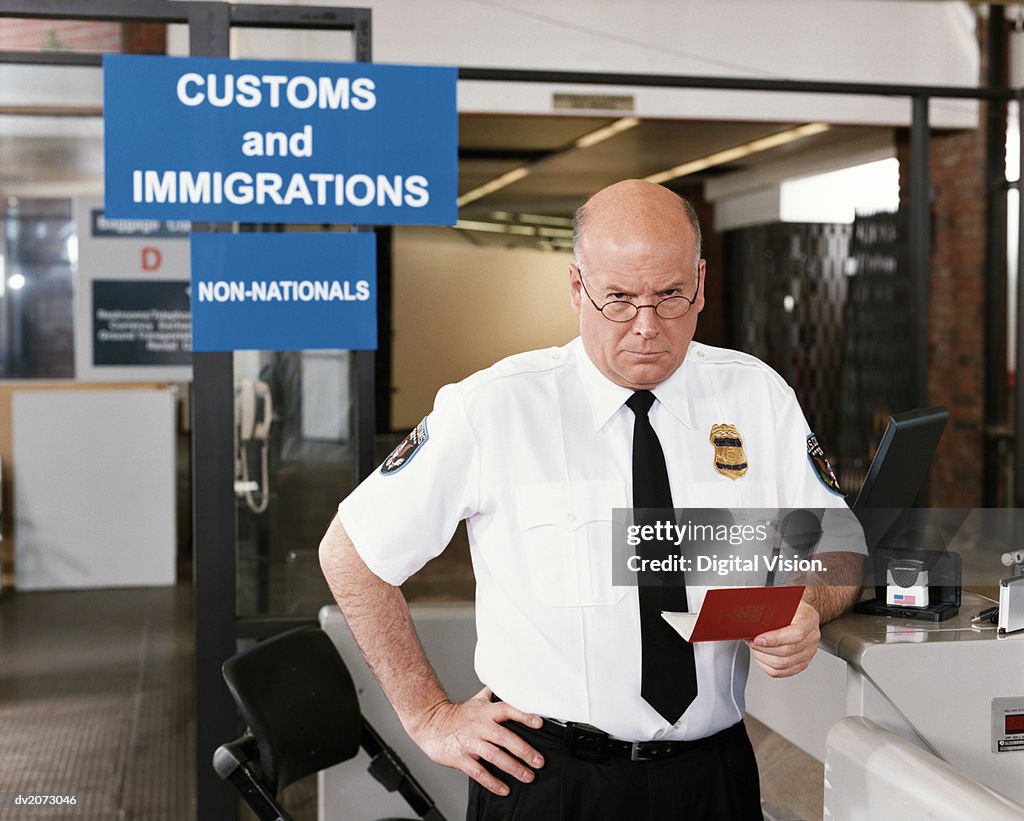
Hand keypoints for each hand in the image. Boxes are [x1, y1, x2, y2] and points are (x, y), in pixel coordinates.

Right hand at [407, 686, 544, 795]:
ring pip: (494, 756)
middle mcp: (479, 726)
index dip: (523, 715)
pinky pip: (478, 772)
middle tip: (539, 761)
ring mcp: (470, 742)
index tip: (539, 723)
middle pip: (504, 737)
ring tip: (527, 776)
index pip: (507, 710)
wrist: (430, 724)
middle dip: (524, 750)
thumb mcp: (476, 701)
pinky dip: (492, 782)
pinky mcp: (460, 758)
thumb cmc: (457, 715)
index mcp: (485, 712)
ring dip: (513, 767)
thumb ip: (493, 694)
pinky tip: (504, 789)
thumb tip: (508, 684)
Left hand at [745, 599, 819, 677]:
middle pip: (787, 652)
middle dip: (763, 649)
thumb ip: (769, 606)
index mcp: (809, 619)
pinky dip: (767, 666)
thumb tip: (750, 617)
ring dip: (763, 657)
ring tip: (754, 647)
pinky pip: (782, 672)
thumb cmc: (790, 606)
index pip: (796, 634)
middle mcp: (812, 637)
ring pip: (783, 664)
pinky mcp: (802, 663)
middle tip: (751, 641)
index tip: (758, 638)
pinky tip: (761, 655)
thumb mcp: (782, 599)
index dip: (775, 639)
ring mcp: (809, 652)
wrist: (800, 612)